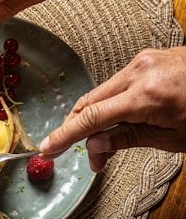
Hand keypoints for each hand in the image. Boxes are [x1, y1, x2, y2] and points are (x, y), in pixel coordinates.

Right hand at [39, 47, 185, 169]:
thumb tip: (94, 144)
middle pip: (90, 102)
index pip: (91, 118)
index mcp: (145, 96)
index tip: (47, 150)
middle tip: (93, 160)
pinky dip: (111, 104)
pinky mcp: (148, 58)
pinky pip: (117, 84)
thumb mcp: (170, 138)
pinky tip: (120, 122)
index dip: (65, 136)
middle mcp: (139, 72)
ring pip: (102, 93)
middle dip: (80, 131)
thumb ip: (127, 139)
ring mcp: (143, 61)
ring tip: (109, 145)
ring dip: (97, 119)